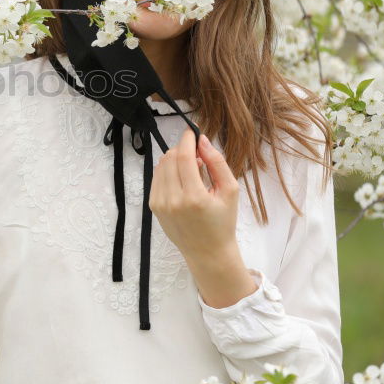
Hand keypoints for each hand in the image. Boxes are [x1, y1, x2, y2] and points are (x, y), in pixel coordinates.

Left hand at [149, 128, 256, 306]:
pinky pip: (157, 177)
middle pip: (170, 158)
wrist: (207, 252)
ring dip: (174, 159)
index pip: (184, 156)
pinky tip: (181, 178)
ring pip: (161, 166)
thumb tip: (202, 140)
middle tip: (197, 154)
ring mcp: (160, 204)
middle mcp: (173, 200)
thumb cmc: (222, 222)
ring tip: (191, 167)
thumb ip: (217, 163)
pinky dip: (167, 171)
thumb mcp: (229, 191)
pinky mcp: (154, 206)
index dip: (187, 139)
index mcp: (194, 197)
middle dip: (183, 149)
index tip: (192, 131)